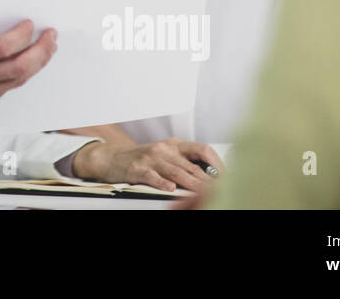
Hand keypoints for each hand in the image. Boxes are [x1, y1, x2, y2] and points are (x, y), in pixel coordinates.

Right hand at [0, 15, 56, 113]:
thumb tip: (12, 25)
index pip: (3, 47)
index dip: (22, 35)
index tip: (30, 24)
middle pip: (19, 68)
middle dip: (41, 51)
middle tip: (52, 36)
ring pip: (18, 81)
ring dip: (37, 63)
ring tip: (47, 47)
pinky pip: (8, 88)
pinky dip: (21, 73)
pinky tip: (28, 61)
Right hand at [71, 137, 223, 192]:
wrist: (112, 158)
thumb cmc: (143, 159)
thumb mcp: (166, 155)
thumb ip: (185, 162)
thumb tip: (213, 177)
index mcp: (175, 145)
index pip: (202, 150)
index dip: (217, 164)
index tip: (228, 177)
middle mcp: (165, 149)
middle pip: (192, 165)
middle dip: (208, 180)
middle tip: (222, 191)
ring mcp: (151, 158)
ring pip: (176, 171)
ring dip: (192, 184)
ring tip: (205, 193)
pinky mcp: (137, 169)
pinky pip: (152, 176)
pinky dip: (162, 183)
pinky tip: (171, 189)